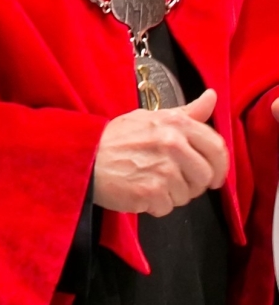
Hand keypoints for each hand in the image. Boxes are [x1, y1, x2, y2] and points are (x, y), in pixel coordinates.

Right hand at [93, 88, 227, 215]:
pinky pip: (168, 207)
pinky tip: (139, 192)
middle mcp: (173, 144)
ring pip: (187, 195)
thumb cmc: (115, 139)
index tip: (214, 175)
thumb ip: (185, 113)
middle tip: (173, 181)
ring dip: (172, 195)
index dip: (220, 166)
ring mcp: (163, 169)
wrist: (84, 158)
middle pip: (205, 176)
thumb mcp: (150, 117)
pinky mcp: (151, 192)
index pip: (216, 148)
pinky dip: (155, 205)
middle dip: (193, 183)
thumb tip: (212, 97)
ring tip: (149, 182)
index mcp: (176, 124)